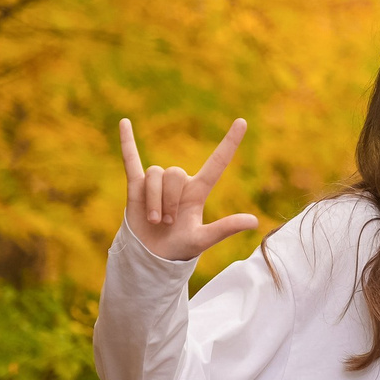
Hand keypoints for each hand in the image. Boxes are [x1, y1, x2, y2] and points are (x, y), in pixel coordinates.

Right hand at [119, 117, 259, 262]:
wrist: (151, 257)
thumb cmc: (180, 249)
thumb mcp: (202, 239)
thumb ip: (225, 228)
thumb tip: (254, 222)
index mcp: (198, 191)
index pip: (217, 162)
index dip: (229, 142)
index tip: (242, 122)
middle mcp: (179, 184)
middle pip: (175, 173)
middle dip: (169, 200)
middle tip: (168, 223)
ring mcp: (157, 183)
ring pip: (155, 174)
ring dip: (154, 199)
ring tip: (154, 221)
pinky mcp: (136, 187)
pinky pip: (131, 159)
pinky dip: (127, 142)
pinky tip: (124, 122)